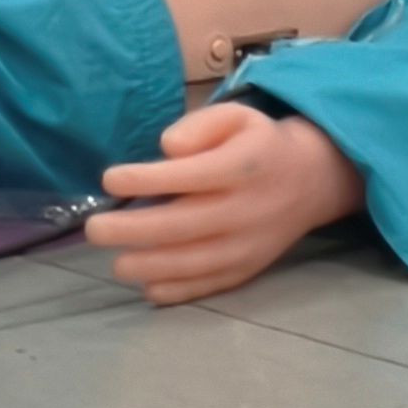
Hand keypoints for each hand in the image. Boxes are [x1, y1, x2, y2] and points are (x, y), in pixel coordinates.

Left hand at [85, 105, 362, 304]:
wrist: (312, 181)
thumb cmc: (258, 144)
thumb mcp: (236, 116)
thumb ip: (200, 125)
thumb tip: (166, 147)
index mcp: (241, 167)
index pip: (191, 176)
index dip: (147, 179)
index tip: (109, 178)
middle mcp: (246, 210)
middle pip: (186, 225)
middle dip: (135, 230)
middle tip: (94, 230)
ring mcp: (248, 245)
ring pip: (197, 262)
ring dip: (152, 267)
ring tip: (115, 264)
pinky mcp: (249, 268)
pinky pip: (213, 285)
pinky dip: (179, 291)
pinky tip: (148, 288)